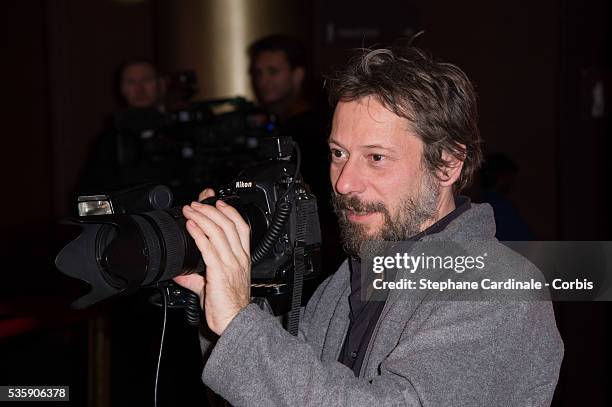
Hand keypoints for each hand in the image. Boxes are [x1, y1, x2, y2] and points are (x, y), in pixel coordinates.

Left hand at [173, 188, 250, 335]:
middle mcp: (238, 257)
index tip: (218, 202)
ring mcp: (230, 263)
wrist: (234, 321)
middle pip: (228, 224)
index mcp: (242, 258)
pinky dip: (198, 233)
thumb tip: (179, 273)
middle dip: (211, 209)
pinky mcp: (219, 270)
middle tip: (196, 202)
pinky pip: (208, 246)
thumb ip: (196, 278)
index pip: (241, 227)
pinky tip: (190, 225)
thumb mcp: (212, 287)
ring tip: (190, 209)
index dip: (230, 211)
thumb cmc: (228, 306)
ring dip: (202, 217)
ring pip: (218, 231)